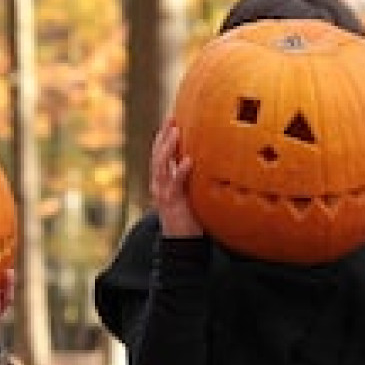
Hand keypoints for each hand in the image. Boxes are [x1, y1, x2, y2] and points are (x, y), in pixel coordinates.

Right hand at [150, 120, 202, 237]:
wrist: (181, 245)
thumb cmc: (188, 219)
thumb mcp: (189, 195)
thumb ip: (191, 181)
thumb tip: (207, 163)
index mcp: (162, 182)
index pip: (159, 155)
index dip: (162, 138)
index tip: (170, 120)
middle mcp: (159, 186)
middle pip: (157, 156)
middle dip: (163, 137)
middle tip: (171, 119)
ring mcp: (163, 194)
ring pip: (161, 166)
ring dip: (168, 148)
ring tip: (176, 132)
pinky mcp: (172, 204)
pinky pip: (175, 184)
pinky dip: (180, 171)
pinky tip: (189, 160)